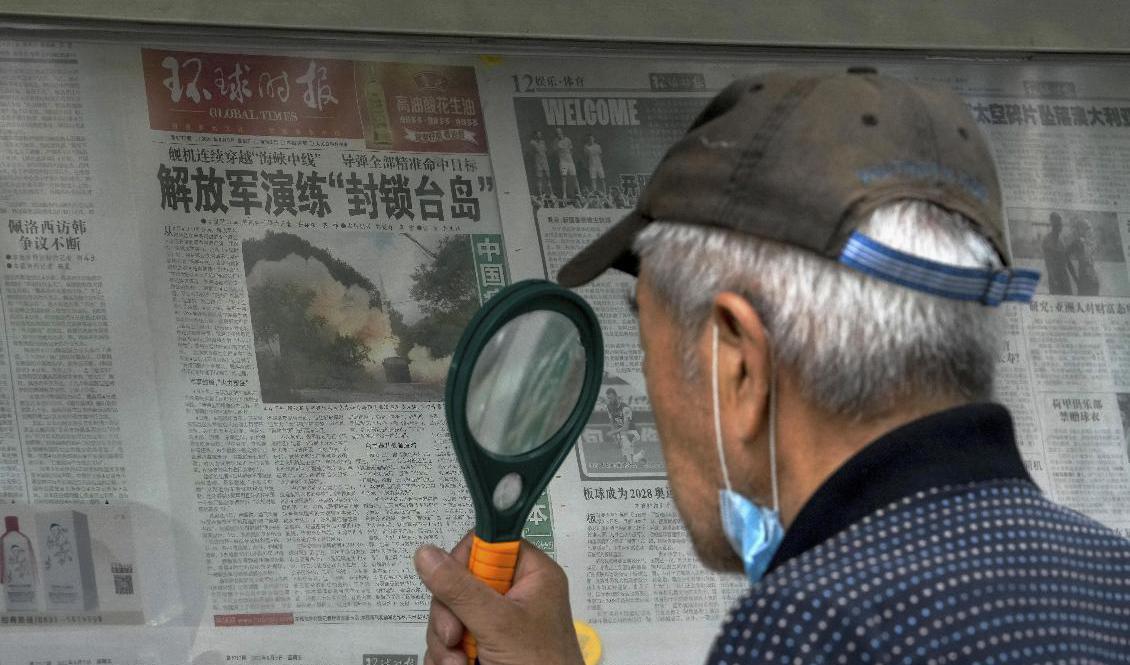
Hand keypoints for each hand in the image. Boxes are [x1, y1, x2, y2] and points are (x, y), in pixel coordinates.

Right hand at [414, 533, 583, 664]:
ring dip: (446, 643)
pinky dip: (447, 656)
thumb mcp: (498, 624)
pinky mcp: (485, 645)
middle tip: (455, 637)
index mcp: (531, 574)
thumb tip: (425, 553)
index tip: (451, 586)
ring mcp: (498, 622)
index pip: (486, 544)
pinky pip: (450, 640)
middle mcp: (514, 593)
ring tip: (461, 663)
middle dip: (449, 615)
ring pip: (450, 614)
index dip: (462, 562)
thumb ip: (460, 589)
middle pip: (460, 582)